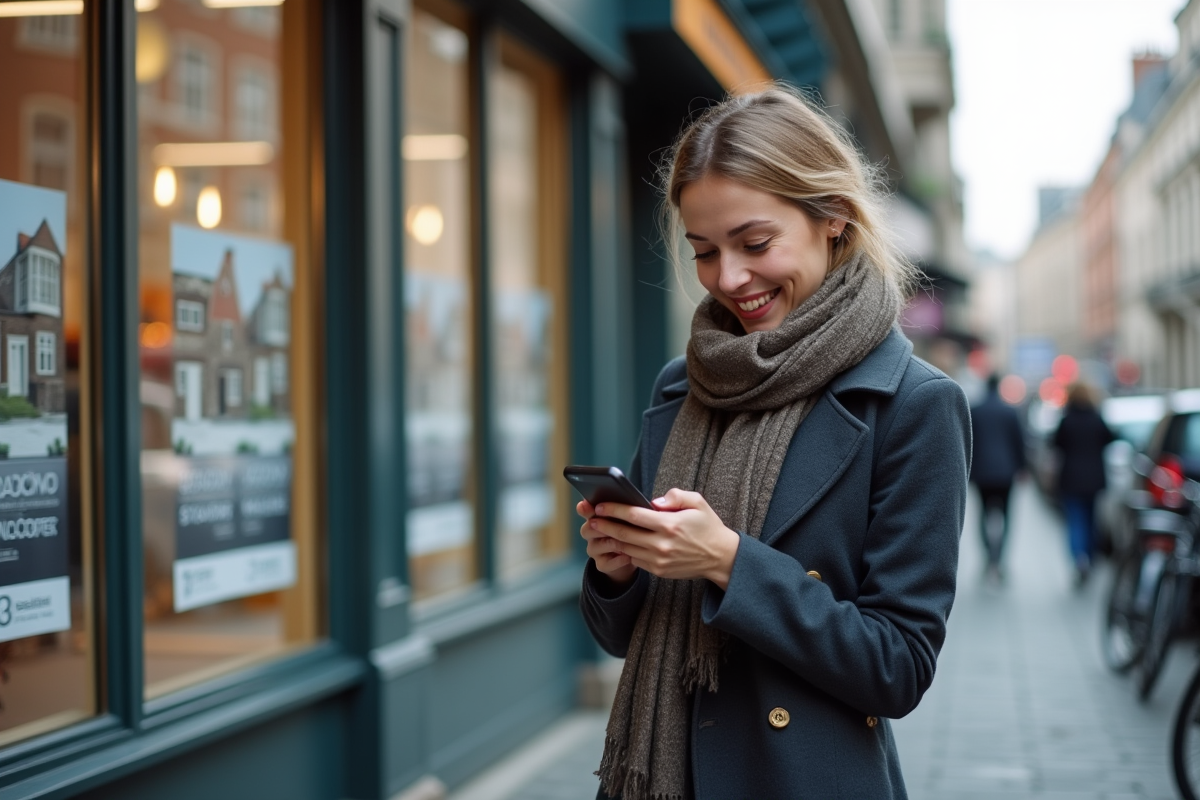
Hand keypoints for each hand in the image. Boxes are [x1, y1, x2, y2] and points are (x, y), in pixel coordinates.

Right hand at [577, 499, 637, 584]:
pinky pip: (606, 562)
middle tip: (614, 524)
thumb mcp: (630, 520)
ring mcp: (595, 550)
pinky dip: (618, 560)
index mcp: (596, 518)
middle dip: (601, 526)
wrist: (630, 557)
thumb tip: (640, 503)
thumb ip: (628, 511)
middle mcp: (591, 534)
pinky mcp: (601, 564)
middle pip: (587, 528)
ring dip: (613, 543)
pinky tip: (629, 556)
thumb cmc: (630, 532)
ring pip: (597, 545)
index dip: (584, 508)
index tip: (586, 505)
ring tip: (627, 541)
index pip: (585, 511)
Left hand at [587, 489, 740, 589]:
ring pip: (627, 548)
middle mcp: (662, 544)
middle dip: (604, 525)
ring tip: (600, 530)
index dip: (614, 509)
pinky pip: (635, 560)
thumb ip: (675, 496)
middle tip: (591, 519)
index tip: (600, 505)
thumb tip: (653, 501)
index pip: (634, 515)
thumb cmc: (708, 526)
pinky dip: (625, 551)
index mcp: (670, 524)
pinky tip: (618, 543)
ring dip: (611, 539)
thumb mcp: (698, 503)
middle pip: (624, 533)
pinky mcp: (659, 571)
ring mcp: (659, 560)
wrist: (721, 557)